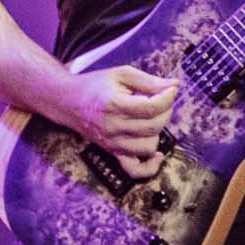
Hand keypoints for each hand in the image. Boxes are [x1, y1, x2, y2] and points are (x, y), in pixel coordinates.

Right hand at [58, 65, 178, 179]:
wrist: (68, 102)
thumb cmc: (95, 85)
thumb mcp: (121, 74)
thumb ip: (149, 80)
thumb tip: (175, 85)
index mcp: (114, 104)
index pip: (152, 107)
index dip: (167, 98)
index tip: (170, 90)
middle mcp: (113, 127)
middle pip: (154, 126)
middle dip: (165, 111)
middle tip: (160, 100)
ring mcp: (112, 143)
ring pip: (149, 146)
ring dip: (157, 131)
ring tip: (151, 118)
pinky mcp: (113, 153)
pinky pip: (135, 170)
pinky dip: (150, 167)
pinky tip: (157, 155)